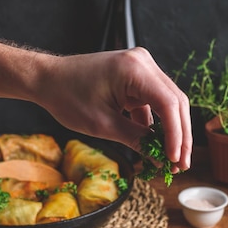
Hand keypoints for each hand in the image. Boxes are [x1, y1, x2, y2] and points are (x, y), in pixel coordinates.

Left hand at [34, 47, 191, 170]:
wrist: (48, 79)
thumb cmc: (68, 97)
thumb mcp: (102, 125)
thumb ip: (135, 140)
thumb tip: (159, 159)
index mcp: (135, 69)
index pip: (169, 105)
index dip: (176, 135)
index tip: (174, 161)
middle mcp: (143, 63)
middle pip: (176, 103)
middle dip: (180, 136)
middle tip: (180, 165)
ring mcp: (142, 67)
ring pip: (169, 103)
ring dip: (171, 131)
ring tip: (171, 160)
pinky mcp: (137, 77)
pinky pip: (155, 102)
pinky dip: (156, 124)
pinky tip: (155, 147)